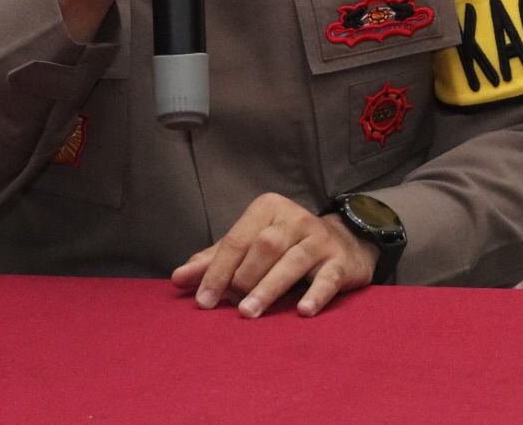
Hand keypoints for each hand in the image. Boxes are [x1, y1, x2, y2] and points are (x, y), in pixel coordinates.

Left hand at [170, 193, 377, 318]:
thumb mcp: (251, 246)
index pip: (237, 240)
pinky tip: (303, 311)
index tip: (202, 301)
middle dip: (243, 277)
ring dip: (268, 288)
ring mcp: (320, 239)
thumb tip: (178, 278)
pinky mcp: (340, 261)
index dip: (217, 270)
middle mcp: (294, 219)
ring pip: (292, 261)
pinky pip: (327, 278)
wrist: (345, 243)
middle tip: (231, 306)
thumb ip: (216, 260)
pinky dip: (315, 294)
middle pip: (263, 247)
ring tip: (248, 313)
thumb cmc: (286, 246)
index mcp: (267, 209)